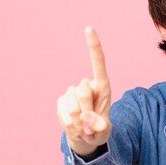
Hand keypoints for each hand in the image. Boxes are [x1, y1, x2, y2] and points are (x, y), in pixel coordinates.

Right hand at [57, 27, 112, 156]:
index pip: (98, 62)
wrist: (85, 136)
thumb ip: (100, 125)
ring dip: (79, 121)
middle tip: (91, 125)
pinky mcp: (61, 101)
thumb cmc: (99, 130)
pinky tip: (75, 126)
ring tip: (84, 127)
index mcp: (102, 86)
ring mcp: (72, 92)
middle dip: (87, 111)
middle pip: (82, 92)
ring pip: (73, 106)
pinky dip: (70, 124)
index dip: (93, 46)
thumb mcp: (104, 130)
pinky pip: (64, 113)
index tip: (88, 27)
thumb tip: (88, 120)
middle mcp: (86, 86)